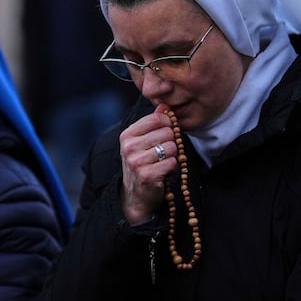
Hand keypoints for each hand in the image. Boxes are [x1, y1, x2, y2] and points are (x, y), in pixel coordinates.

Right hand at [119, 107, 178, 225]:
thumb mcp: (142, 141)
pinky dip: (173, 167)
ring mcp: (137, 162)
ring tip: (163, 162)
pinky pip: (172, 163)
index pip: (156, 119)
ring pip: (172, 147)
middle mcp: (129, 147)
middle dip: (171, 142)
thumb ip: (153, 122)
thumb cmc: (142, 164)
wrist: (136, 195)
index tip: (167, 133)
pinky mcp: (147, 175)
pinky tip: (164, 172)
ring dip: (173, 156)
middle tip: (164, 152)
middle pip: (167, 132)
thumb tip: (164, 105)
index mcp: (127, 135)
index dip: (168, 124)